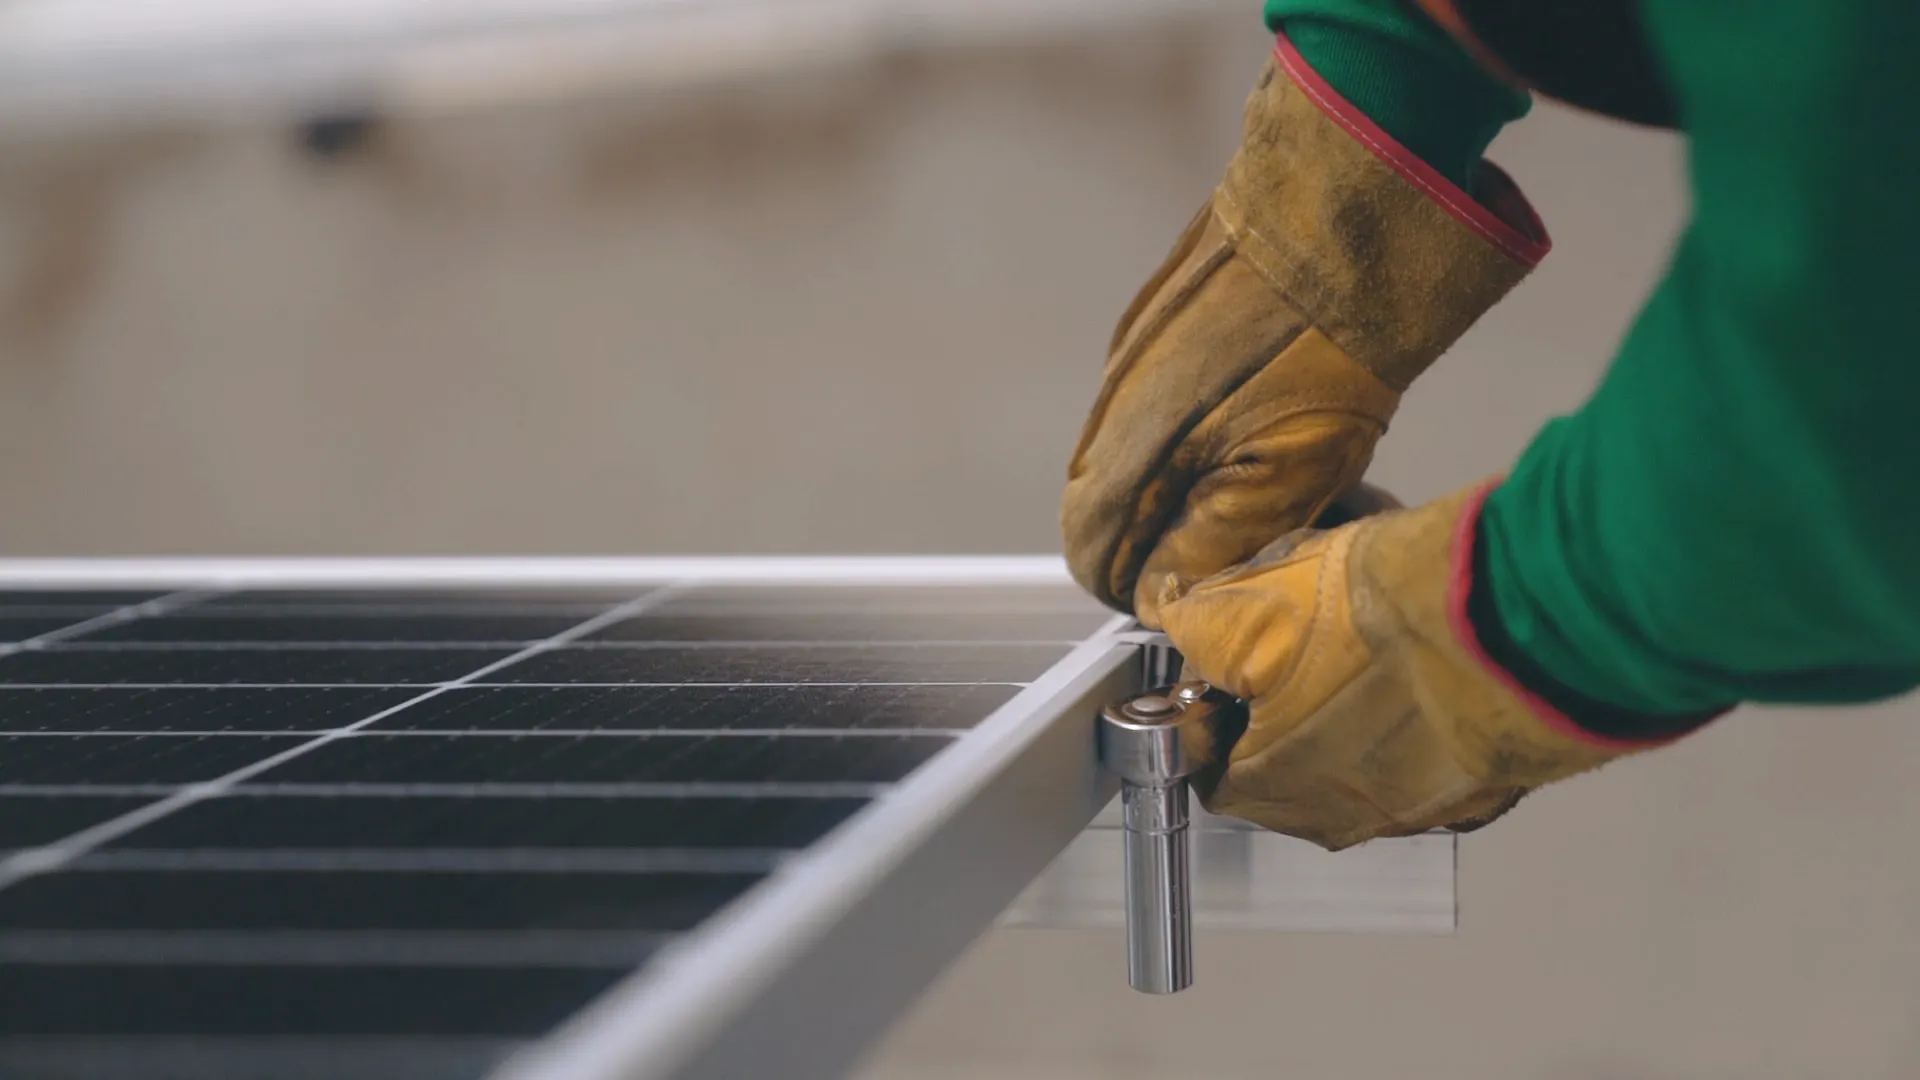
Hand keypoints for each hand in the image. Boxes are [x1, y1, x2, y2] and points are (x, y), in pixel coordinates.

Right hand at [1061, 48, 1546, 627]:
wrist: (1348, 209)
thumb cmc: (1329, 343)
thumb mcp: (1294, 468)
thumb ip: (1222, 539)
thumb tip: (1175, 588)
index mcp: (1132, 451)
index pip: (1090, 552)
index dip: (1134, 587)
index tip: (1184, 596)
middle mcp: (1114, 402)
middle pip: (1101, 503)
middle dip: (1151, 538)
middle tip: (1223, 546)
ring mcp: (1130, 354)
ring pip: (1124, 450)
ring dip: (1167, 481)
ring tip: (1246, 479)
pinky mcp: (1155, 317)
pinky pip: (1148, 397)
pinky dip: (1181, 428)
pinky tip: (1247, 413)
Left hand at [1155, 482, 1667, 850]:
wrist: (1521, 617)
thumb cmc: (1388, 620)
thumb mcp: (1255, 603)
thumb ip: (1199, 622)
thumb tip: (1177, 614)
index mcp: (1274, 785)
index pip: (1211, 765)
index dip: (1214, 704)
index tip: (1227, 660)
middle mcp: (1348, 813)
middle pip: (1289, 759)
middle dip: (1286, 697)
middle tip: (1302, 631)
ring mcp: (1426, 803)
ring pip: (1364, 750)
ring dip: (1357, 699)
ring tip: (1372, 629)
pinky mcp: (1488, 780)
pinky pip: (1434, 746)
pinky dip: (1425, 708)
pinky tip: (1429, 651)